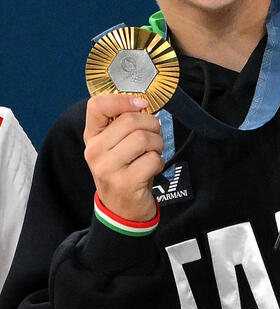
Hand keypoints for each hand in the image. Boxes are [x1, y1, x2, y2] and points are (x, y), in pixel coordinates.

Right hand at [83, 94, 163, 221]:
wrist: (121, 209)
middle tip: (154, 137)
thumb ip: (124, 125)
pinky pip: (152, 159)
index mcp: (92, 137)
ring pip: (143, 138)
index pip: (97, 105)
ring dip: (157, 144)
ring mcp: (107, 168)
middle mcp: (94, 151)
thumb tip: (144, 105)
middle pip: (130, 120)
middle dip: (152, 126)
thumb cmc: (124, 171)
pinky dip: (159, 162)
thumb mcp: (116, 146)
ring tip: (153, 153)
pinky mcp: (125, 182)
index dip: (123, 99)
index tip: (142, 104)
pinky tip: (151, 169)